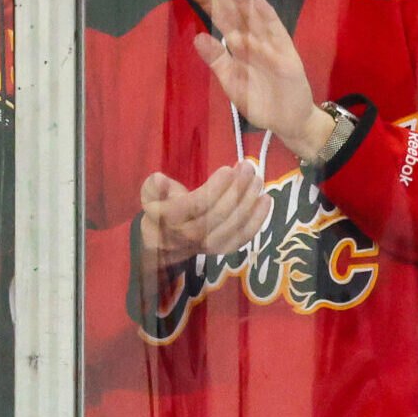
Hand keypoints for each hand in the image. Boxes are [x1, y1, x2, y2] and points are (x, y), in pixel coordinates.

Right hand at [138, 163, 270, 270]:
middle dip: (237, 188)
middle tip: (248, 167)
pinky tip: (266, 200)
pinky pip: (243, 236)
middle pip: (220, 213)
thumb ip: (154, 186)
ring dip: (250, 201)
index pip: (197, 204)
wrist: (165, 244)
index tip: (228, 169)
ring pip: (234, 225)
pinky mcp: (222, 249)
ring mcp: (209, 245)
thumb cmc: (161, 210)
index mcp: (172, 218)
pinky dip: (258, 219)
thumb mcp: (150, 195)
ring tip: (257, 179)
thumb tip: (159, 180)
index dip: (215, 187)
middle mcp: (191, 234)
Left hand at [186, 0, 335, 160]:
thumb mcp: (233, 83)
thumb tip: (198, 37)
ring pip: (254, 19)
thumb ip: (217, 61)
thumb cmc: (260, 102)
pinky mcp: (286, 55)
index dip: (207, 3)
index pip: (221, 20)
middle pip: (236, 14)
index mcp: (238, 47)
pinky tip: (259, 3)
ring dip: (243, 1)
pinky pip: (277, 34)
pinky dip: (269, 19)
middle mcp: (253, 41)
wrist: (287, 121)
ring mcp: (270, 46)